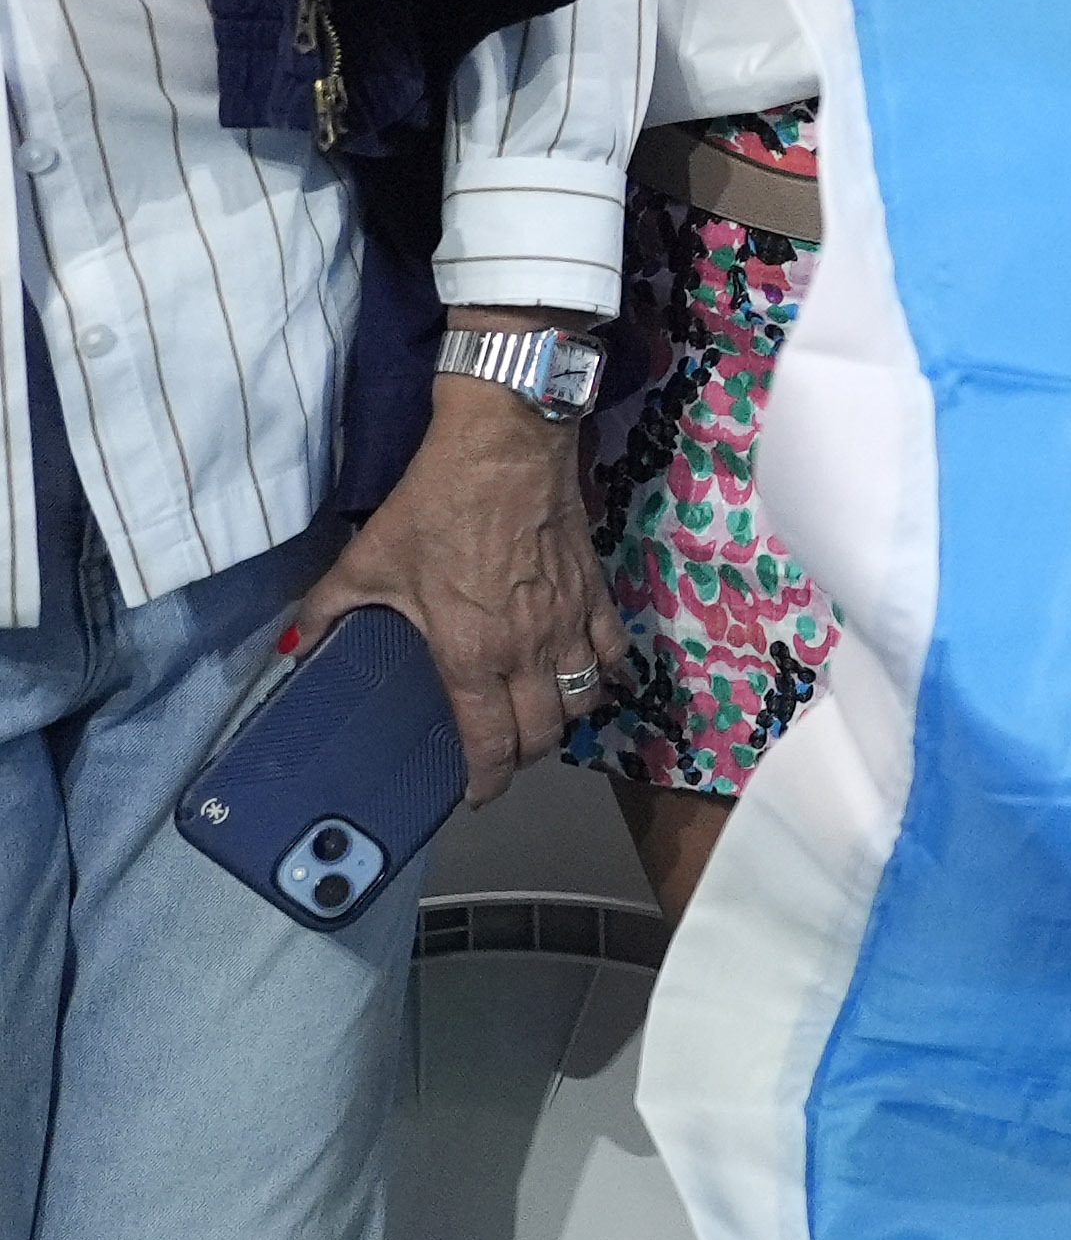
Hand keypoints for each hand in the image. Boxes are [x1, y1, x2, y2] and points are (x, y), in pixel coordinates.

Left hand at [275, 371, 619, 804]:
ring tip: (541, 717)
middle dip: (524, 755)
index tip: (476, 794)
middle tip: (502, 754)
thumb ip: (326, 610)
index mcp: (470, 652)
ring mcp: (568, 621)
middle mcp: (527, 650)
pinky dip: (603, 673)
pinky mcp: (594, 591)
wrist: (504, 446)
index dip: (487, 780)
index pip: (490, 741)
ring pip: (583, 699)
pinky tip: (589, 674)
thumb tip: (290, 648)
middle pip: (544, 731)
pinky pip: (612, 650)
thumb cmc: (434, 505)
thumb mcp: (367, 559)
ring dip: (564, 719)